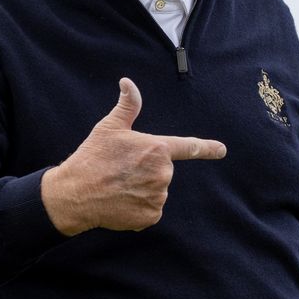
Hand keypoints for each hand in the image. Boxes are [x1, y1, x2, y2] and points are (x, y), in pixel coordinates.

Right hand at [40, 77, 226, 234]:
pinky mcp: (151, 215)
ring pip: (156, 191)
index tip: (222, 150)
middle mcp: (163, 173)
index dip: (208, 148)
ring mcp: (158, 196)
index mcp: (157, 149)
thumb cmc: (92, 157)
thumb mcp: (110, 127)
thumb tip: (128, 82)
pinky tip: (120, 202)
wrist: (76, 193)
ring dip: (142, 190)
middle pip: (162, 171)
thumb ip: (127, 106)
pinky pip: (150, 210)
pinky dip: (138, 207)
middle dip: (146, 171)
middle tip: (122, 170)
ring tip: (118, 186)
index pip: (189, 147)